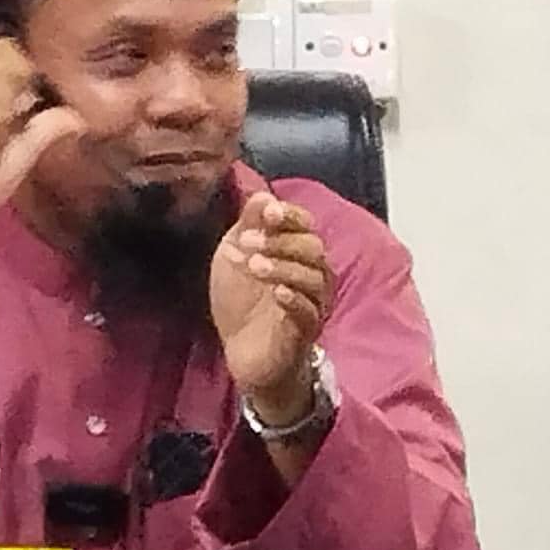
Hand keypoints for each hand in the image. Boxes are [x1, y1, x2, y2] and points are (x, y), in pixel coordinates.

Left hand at [209, 193, 332, 421]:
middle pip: (313, 248)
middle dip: (280, 240)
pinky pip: (310, 312)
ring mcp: (313, 303)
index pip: (304, 224)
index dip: (288, 215)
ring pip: (315, 278)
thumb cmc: (241, 302)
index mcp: (294, 252)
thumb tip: (260, 195)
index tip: (266, 211)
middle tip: (247, 242)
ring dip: (284, 267)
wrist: (242, 354)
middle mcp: (312, 274)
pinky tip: (277, 293)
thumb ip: (247, 227)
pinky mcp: (306, 332)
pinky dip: (295, 299)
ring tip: (255, 266)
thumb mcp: (234, 257)